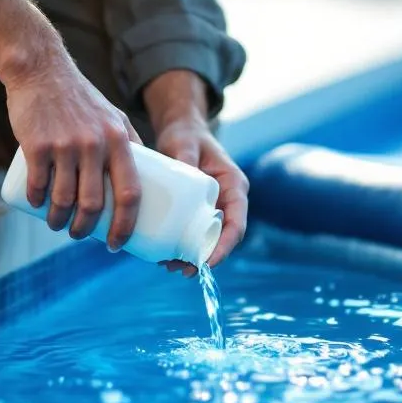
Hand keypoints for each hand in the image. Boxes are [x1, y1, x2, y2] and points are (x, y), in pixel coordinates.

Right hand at [0, 0, 141, 248]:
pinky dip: (37, 201)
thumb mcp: (114, 117)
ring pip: (63, 200)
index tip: (118, 243)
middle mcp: (95, 144)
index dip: (125, 225)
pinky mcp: (36, 144)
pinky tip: (37, 206)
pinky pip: (37, 184)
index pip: (130, 193)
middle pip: (93, 204)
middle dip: (85, 230)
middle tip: (79, 235)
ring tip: (57, 224)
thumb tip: (144, 183)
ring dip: (58, 221)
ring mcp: (65, 144)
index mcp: (119, 140)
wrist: (42, 69)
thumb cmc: (81, 99)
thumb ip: (129, 146)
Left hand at [156, 117, 248, 277]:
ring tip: (169, 266)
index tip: (207, 263)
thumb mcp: (185, 143)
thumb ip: (185, 157)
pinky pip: (194, 234)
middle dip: (205, 259)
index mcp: (234, 186)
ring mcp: (213, 208)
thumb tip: (183, 171)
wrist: (181, 132)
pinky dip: (183, 247)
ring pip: (208, 240)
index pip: (236, 223)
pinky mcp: (198, 211)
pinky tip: (165, 256)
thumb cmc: (186, 135)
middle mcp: (228, 200)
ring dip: (192, 257)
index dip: (224, 247)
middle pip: (222, 238)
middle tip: (182, 270)